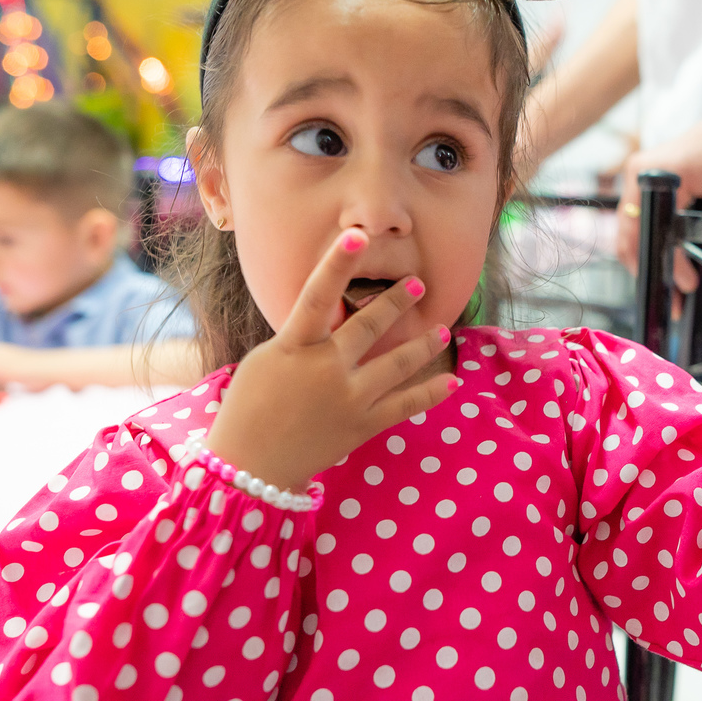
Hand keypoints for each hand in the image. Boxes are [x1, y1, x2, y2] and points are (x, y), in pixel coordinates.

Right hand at [204, 228, 457, 491]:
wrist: (250, 464)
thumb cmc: (250, 405)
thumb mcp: (268, 360)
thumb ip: (302, 338)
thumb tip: (333, 317)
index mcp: (294, 347)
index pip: (317, 295)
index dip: (336, 264)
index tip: (356, 236)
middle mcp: (326, 369)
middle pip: (369, 326)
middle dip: (395, 302)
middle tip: (417, 284)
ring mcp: (348, 398)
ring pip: (396, 364)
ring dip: (423, 344)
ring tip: (442, 329)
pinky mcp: (362, 426)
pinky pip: (403, 406)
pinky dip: (429, 394)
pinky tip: (450, 383)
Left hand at [615, 96, 701, 292]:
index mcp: (651, 184)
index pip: (638, 233)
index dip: (649, 266)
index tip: (665, 295)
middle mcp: (640, 178)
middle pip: (633, 238)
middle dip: (651, 276)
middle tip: (669, 309)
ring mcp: (647, 174)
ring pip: (644, 236)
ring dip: (664, 272)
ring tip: (682, 296)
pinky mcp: (664, 175)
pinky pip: (665, 228)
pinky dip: (675, 258)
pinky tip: (689, 279)